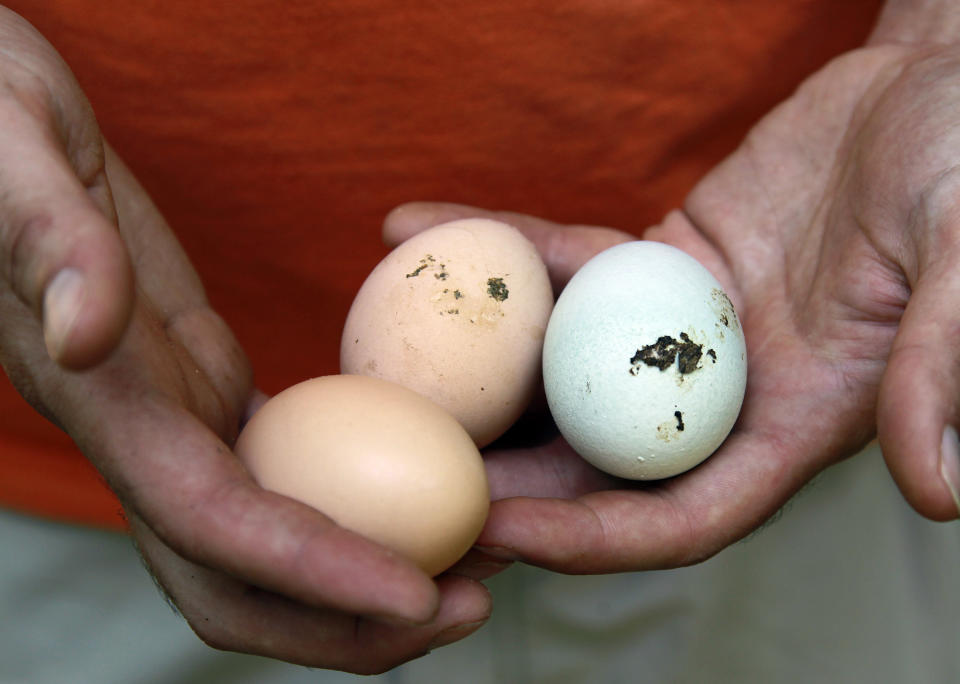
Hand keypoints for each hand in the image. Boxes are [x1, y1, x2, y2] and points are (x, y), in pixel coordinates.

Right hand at [0, 11, 490, 671]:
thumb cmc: (1, 129)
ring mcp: (176, 429)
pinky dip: (352, 516)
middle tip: (469, 608)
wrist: (3, 141)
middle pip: (239, 584)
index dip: (313, 571)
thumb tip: (86, 332)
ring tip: (472, 570)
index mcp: (106, 402)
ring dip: (359, 587)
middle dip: (347, 624)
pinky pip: (287, 484)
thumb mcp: (14, 154)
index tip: (418, 593)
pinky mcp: (209, 401)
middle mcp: (141, 440)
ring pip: (267, 552)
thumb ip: (48, 240)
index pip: (214, 522)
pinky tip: (425, 495)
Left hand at [384, 40, 959, 572]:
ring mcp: (678, 328)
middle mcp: (724, 390)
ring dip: (475, 373)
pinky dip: (498, 253)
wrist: (930, 92)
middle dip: (507, 479)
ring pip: (565, 367)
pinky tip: (417, 227)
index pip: (687, 514)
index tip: (508, 533)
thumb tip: (940, 492)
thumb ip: (942, 367)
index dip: (598, 536)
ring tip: (378, 360)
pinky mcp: (651, 262)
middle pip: (600, 459)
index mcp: (797, 422)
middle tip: (411, 474)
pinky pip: (562, 266)